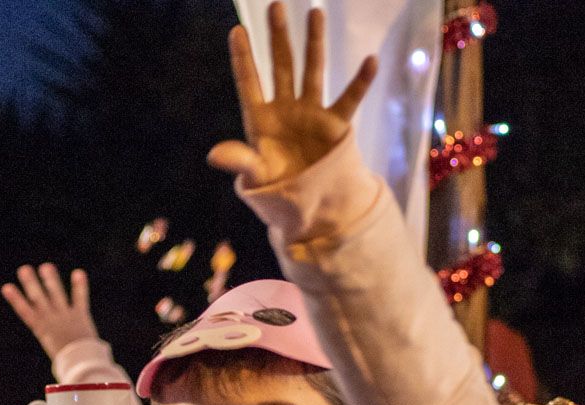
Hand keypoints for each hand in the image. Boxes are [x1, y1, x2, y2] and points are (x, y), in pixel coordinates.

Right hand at [1, 263, 99, 360]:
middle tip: (24, 268)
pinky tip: (78, 272)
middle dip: (31, 283)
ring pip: (56, 295)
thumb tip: (46, 331)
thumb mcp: (52, 346)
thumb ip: (50, 333)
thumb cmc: (67, 361)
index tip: (6, 287)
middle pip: (39, 298)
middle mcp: (51, 320)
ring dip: (51, 280)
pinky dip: (79, 286)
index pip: (25, 311)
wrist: (82, 364)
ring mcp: (65, 316)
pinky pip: (80, 299)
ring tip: (46, 266)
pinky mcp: (80, 316)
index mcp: (41, 329)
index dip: (15, 299)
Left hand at [208, 2, 377, 187]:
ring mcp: (311, 113)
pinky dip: (361, 82)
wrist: (310, 205)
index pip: (249, 82)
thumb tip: (213, 155)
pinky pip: (349, 99)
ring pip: (312, 71)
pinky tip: (371, 61)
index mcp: (260, 119)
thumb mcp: (255, 175)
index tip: (237, 31)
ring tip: (315, 13)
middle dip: (278, 37)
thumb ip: (239, 161)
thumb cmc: (277, 189)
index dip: (243, 58)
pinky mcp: (335, 125)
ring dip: (314, 43)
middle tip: (276, 6)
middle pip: (281, 66)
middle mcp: (285, 109)